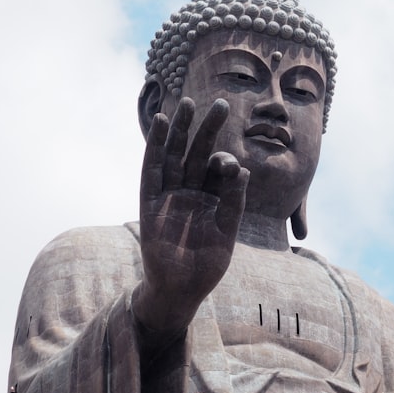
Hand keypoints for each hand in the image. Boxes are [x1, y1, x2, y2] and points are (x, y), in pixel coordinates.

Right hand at [133, 97, 248, 336]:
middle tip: (221, 103)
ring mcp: (169, 195)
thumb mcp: (227, 232)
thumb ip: (234, 202)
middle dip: (208, 129)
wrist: (181, 289)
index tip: (231, 163)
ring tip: (187, 103)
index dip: (225, 161)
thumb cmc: (206, 264)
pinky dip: (154, 147)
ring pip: (174, 155)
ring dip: (180, 129)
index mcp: (211, 199)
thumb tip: (243, 170)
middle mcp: (190, 192)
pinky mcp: (150, 202)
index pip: (218, 170)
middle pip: (197, 153)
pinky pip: (152, 170)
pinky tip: (160, 124)